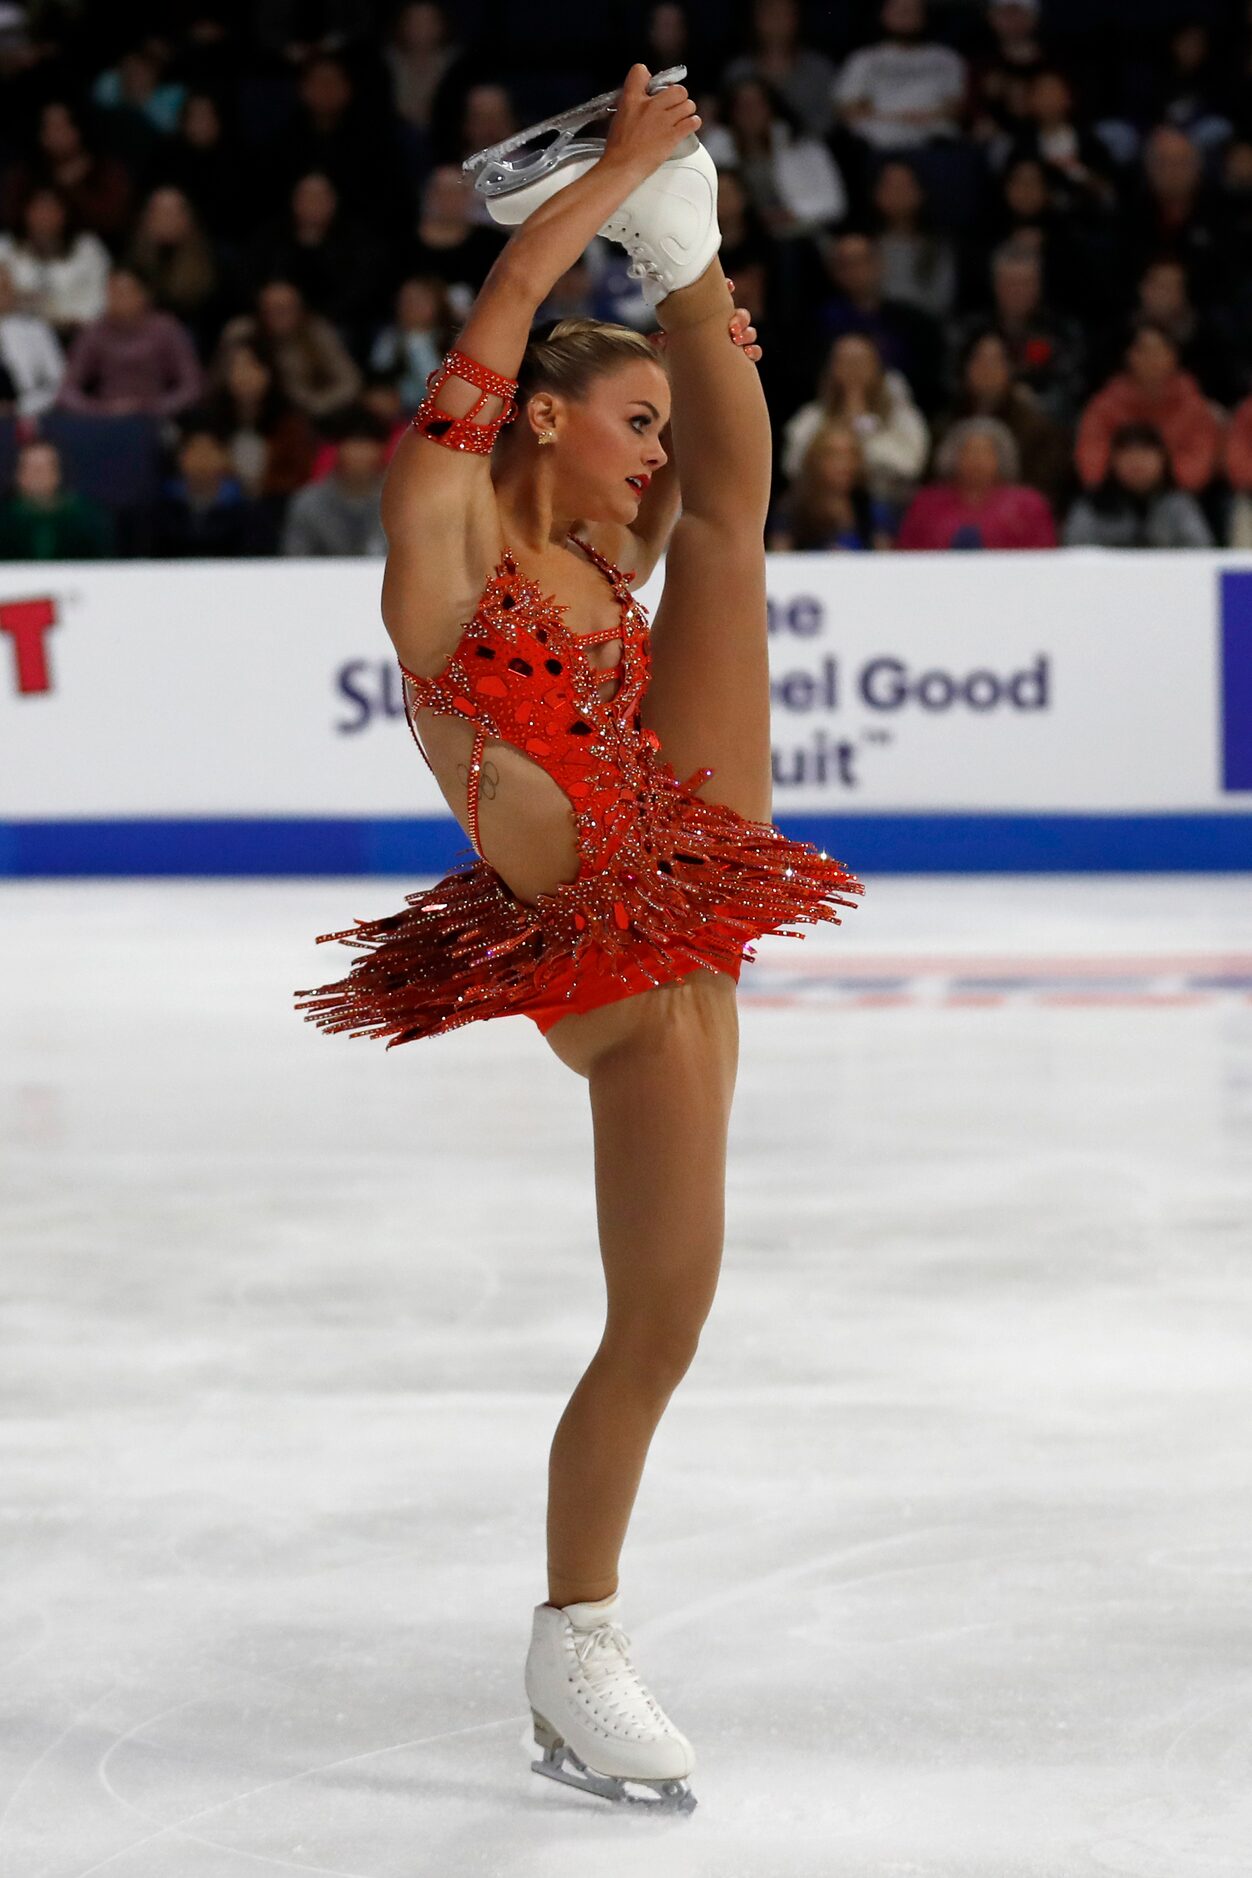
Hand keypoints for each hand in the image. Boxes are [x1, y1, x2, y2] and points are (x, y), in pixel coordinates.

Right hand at [602, 64, 700, 181]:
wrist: (621, 167)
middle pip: (677, 89)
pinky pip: (692, 122)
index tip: (652, 88)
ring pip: (688, 104)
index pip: (640, 71)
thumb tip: (643, 98)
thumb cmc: (618, 147)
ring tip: (682, 118)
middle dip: (679, 97)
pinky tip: (689, 126)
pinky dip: (693, 123)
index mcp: (631, 99)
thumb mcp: (619, 116)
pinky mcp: (672, 136)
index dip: (649, 78)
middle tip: (674, 106)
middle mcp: (649, 106)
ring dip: (687, 111)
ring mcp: (663, 120)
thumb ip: (631, 103)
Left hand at [647, 278, 762, 360]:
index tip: (729, 286)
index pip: (720, 298)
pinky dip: (753, 351)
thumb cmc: (678, 358)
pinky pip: (754, 351)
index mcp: (707, 318)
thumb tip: (655, 337)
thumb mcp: (669, 347)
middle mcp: (723, 327)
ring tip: (736, 338)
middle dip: (739, 317)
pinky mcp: (741, 358)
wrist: (688, 382)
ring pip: (748, 331)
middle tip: (731, 325)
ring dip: (746, 332)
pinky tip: (746, 354)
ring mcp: (734, 342)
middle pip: (739, 314)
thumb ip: (664, 340)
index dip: (727, 288)